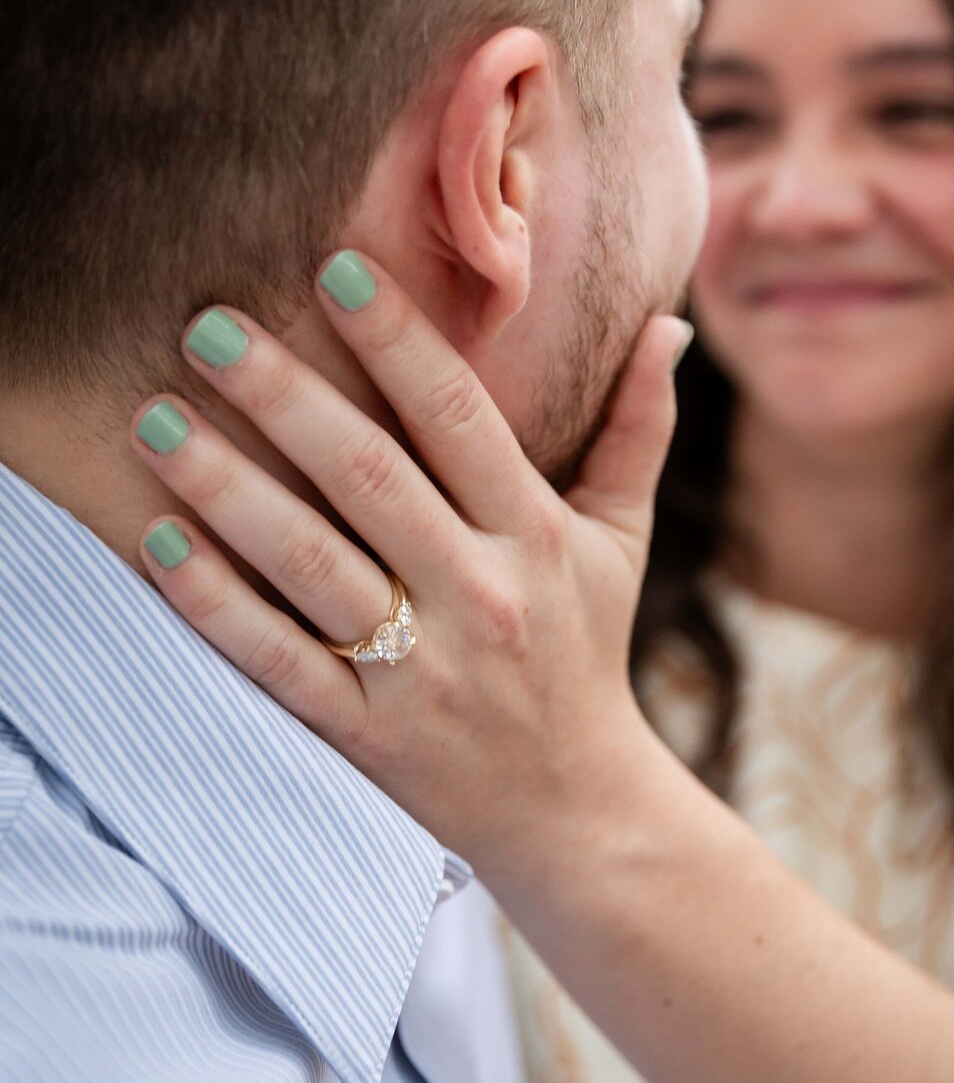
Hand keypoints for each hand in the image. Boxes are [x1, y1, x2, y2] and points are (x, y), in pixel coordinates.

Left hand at [131, 252, 691, 872]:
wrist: (578, 813)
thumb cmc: (587, 652)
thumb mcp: (622, 541)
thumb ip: (637, 430)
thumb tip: (667, 324)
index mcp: (537, 537)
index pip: (461, 419)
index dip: (399, 340)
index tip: (334, 268)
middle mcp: (481, 597)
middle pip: (370, 478)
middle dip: (285, 396)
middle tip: (208, 326)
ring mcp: (420, 673)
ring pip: (311, 565)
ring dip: (228, 488)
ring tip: (156, 419)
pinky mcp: (367, 738)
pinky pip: (281, 663)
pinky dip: (218, 607)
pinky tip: (160, 545)